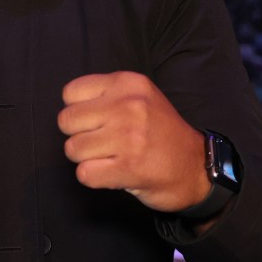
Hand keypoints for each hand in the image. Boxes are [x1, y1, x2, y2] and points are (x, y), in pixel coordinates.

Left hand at [57, 71, 210, 212]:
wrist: (196, 167)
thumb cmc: (159, 133)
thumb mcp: (140, 98)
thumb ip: (105, 95)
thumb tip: (68, 108)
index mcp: (128, 83)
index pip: (70, 93)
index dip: (77, 111)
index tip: (97, 121)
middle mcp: (128, 106)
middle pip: (65, 121)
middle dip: (78, 135)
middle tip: (102, 142)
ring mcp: (128, 137)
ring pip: (72, 149)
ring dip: (86, 158)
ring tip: (110, 157)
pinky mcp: (128, 167)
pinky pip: (84, 173)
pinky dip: (95, 177)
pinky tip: (114, 172)